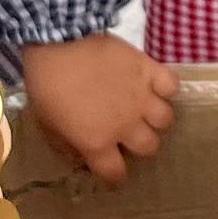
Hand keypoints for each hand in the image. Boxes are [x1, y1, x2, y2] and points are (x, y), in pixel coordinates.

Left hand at [21, 35, 177, 181]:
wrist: (58, 41)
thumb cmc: (47, 83)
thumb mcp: (46, 123)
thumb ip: (66, 145)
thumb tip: (81, 155)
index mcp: (97, 142)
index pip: (116, 174)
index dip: (115, 177)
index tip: (113, 171)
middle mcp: (125, 125)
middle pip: (149, 148)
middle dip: (140, 144)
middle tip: (129, 133)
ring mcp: (141, 97)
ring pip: (166, 120)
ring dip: (155, 118)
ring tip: (145, 110)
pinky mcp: (149, 70)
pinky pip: (172, 86)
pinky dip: (166, 88)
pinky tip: (155, 86)